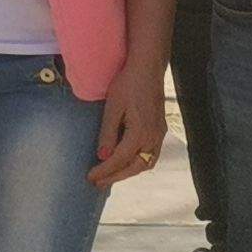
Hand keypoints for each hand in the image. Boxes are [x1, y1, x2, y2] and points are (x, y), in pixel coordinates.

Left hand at [92, 61, 167, 185]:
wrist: (148, 68)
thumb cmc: (127, 84)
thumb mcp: (113, 107)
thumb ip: (108, 133)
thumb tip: (103, 156)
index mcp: (140, 133)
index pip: (119, 160)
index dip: (104, 171)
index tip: (90, 178)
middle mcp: (153, 137)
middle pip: (135, 167)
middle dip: (116, 176)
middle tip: (98, 182)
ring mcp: (159, 134)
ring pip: (147, 163)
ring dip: (129, 172)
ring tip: (112, 175)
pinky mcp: (160, 129)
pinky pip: (152, 154)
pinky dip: (139, 163)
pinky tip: (128, 162)